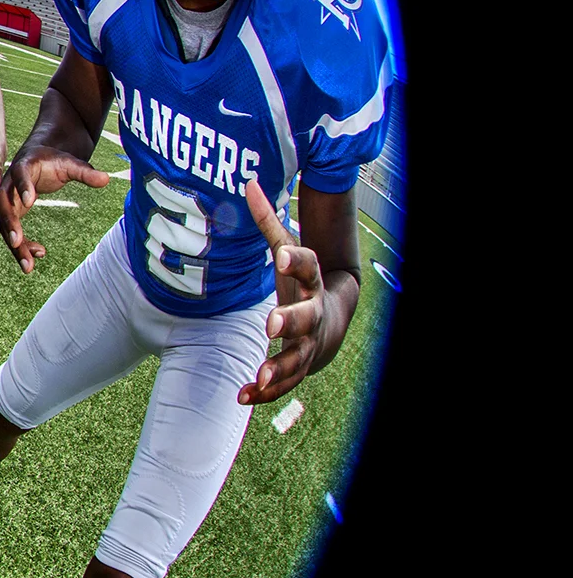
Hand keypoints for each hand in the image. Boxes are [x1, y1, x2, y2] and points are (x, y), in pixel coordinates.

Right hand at [0, 146, 112, 272]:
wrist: (36, 160)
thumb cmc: (53, 161)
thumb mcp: (70, 164)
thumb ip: (85, 172)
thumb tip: (106, 179)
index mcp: (23, 166)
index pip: (20, 175)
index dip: (23, 187)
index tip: (31, 202)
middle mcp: (9, 184)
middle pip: (4, 205)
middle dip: (10, 224)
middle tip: (17, 242)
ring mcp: (8, 201)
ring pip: (4, 225)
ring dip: (15, 246)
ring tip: (28, 267)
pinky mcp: (12, 213)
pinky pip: (13, 232)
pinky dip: (23, 245)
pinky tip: (40, 254)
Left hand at [238, 179, 339, 405]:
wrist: (334, 322)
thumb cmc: (304, 282)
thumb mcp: (289, 251)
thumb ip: (268, 222)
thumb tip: (249, 182)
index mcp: (310, 281)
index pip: (306, 267)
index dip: (294, 260)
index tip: (279, 256)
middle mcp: (312, 314)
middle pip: (305, 317)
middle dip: (290, 321)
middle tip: (272, 324)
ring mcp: (307, 344)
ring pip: (297, 358)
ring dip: (280, 368)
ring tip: (261, 376)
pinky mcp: (298, 367)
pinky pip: (283, 383)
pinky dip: (264, 392)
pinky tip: (243, 396)